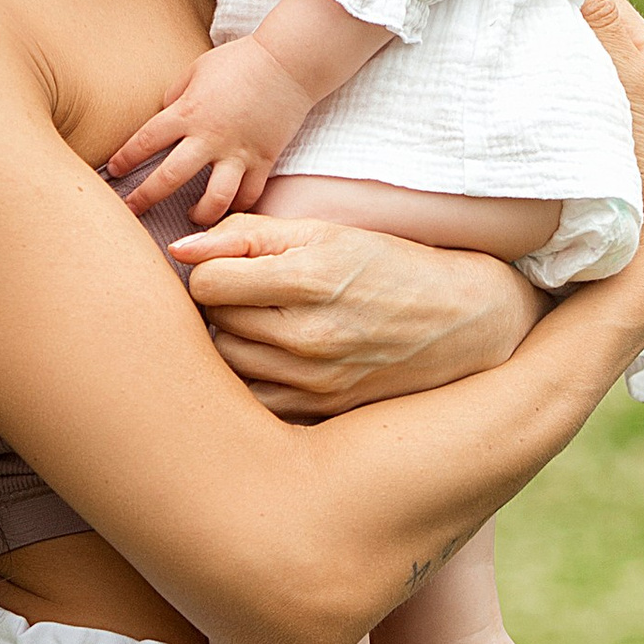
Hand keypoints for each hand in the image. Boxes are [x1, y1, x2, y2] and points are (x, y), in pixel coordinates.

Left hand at [107, 34, 312, 224]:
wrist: (288, 61)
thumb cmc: (239, 61)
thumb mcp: (196, 70)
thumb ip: (176, 97)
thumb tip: (162, 116)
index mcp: (188, 112)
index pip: (145, 141)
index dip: (124, 159)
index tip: (113, 170)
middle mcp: (210, 137)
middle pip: (169, 179)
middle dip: (144, 199)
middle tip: (130, 211)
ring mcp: (239, 152)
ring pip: (214, 200)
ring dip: (197, 215)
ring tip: (189, 216)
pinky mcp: (264, 160)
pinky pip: (249, 196)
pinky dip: (238, 208)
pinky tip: (227, 209)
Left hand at [169, 213, 546, 416]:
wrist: (462, 323)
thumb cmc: (388, 267)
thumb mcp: (327, 233)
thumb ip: (249, 234)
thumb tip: (182, 250)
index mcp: (308, 279)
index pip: (207, 282)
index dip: (212, 268)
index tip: (235, 266)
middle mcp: (309, 336)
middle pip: (213, 323)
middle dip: (223, 304)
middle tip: (253, 293)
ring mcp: (315, 381)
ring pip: (228, 363)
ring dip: (234, 341)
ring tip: (266, 323)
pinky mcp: (321, 410)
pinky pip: (254, 400)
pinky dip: (254, 378)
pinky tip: (278, 359)